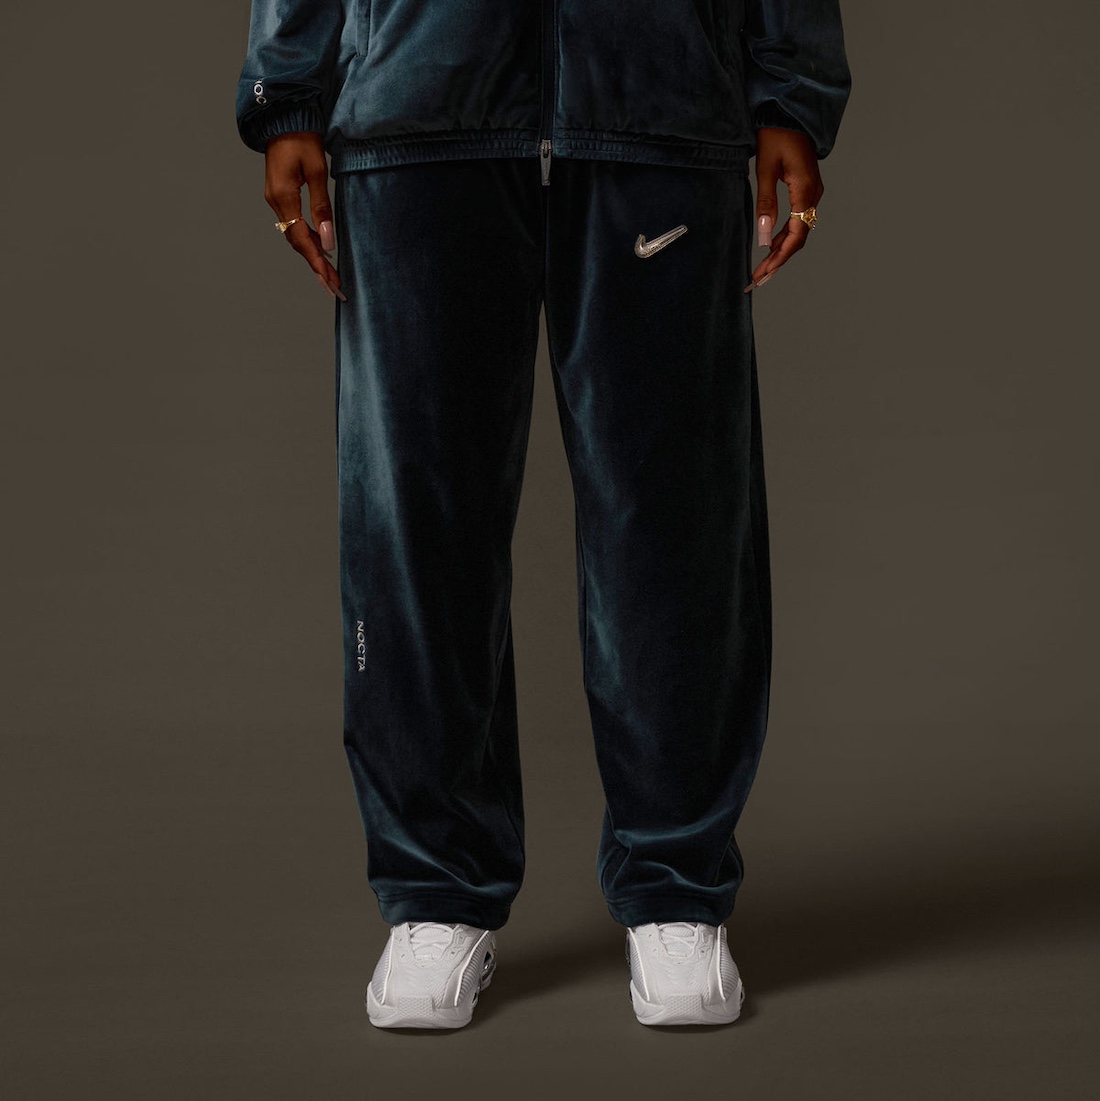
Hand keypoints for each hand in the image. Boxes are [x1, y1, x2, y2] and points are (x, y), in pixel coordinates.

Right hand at [264, 132, 346, 300]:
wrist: (284, 118)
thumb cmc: (302, 139)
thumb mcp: (316, 171)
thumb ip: (322, 207)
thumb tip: (328, 241)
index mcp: (283, 197)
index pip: (301, 239)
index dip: (317, 262)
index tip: (331, 281)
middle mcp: (275, 202)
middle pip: (297, 242)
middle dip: (316, 265)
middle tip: (334, 287)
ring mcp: (276, 199)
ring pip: (295, 235)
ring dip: (312, 255)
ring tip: (330, 275)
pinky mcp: (280, 195)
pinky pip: (294, 224)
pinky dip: (308, 240)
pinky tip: (320, 250)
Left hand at [745, 128, 823, 291]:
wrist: (790, 112)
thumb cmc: (776, 136)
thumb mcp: (765, 169)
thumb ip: (766, 204)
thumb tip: (763, 238)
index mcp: (805, 191)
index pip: (796, 236)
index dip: (779, 258)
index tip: (763, 274)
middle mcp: (813, 195)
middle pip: (799, 238)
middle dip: (778, 261)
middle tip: (758, 279)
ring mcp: (812, 193)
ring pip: (799, 231)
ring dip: (781, 250)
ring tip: (762, 268)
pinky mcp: (806, 190)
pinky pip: (798, 220)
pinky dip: (784, 235)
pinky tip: (770, 245)